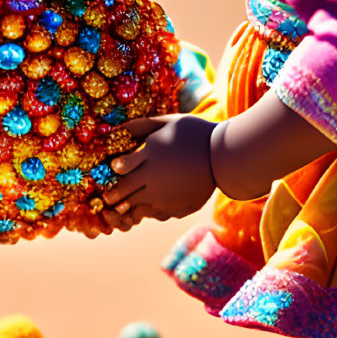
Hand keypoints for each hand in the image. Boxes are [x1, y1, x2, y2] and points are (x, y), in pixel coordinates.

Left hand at [101, 114, 217, 227]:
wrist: (226, 155)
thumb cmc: (195, 133)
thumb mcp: (167, 122)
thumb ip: (141, 126)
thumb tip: (118, 128)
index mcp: (150, 155)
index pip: (118, 171)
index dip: (112, 172)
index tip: (115, 169)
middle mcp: (154, 180)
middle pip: (122, 193)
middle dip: (114, 194)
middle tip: (110, 195)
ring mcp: (165, 198)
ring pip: (136, 208)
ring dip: (130, 205)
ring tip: (132, 199)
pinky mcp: (178, 208)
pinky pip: (156, 215)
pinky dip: (150, 211)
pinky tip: (154, 201)